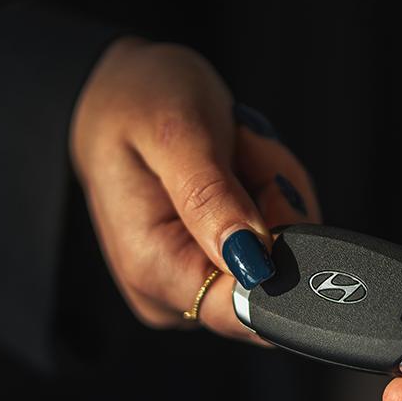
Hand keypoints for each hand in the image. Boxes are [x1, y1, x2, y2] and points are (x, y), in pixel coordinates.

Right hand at [70, 37, 319, 340]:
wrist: (118, 91)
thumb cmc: (138, 100)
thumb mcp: (176, 131)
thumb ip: (212, 198)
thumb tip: (253, 260)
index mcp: (152, 268)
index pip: (245, 308)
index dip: (283, 261)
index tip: (273, 193)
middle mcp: (171, 292)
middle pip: (275, 275)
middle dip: (275, 205)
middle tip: (239, 151)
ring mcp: (194, 281)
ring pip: (283, 253)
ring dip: (273, 192)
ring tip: (231, 151)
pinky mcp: (215, 265)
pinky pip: (276, 240)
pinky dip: (269, 194)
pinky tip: (236, 165)